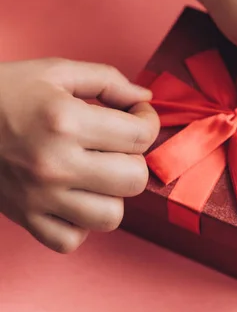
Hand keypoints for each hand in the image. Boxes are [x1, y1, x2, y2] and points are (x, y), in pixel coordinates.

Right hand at [0, 59, 159, 252]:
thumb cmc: (3, 91)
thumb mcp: (55, 71)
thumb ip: (107, 80)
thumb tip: (145, 99)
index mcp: (65, 121)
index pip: (141, 136)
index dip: (147, 123)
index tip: (135, 118)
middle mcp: (55, 163)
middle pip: (133, 179)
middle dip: (134, 158)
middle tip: (116, 145)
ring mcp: (39, 197)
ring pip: (111, 217)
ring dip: (112, 195)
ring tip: (95, 174)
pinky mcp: (24, 218)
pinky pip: (71, 240)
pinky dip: (79, 224)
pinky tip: (72, 198)